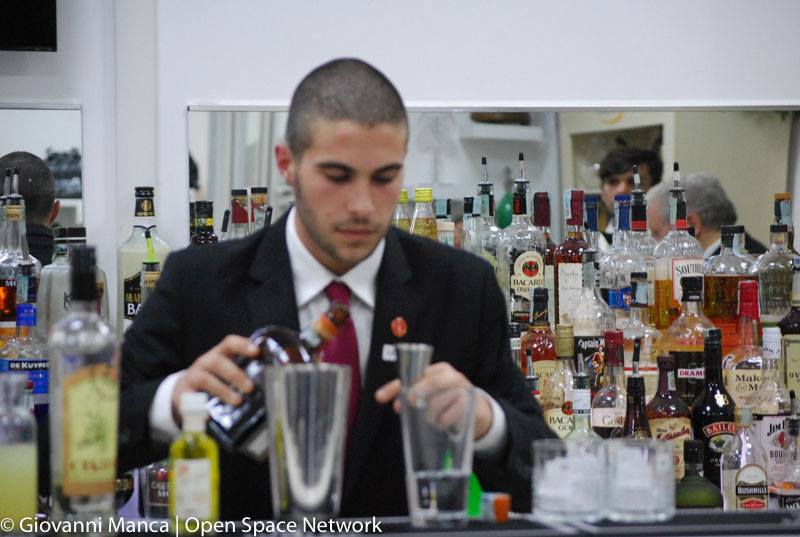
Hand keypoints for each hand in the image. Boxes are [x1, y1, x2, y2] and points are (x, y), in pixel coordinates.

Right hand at [171, 335, 260, 422]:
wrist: (184, 390)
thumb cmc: (214, 379)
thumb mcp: (227, 370)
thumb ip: (246, 371)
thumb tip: (274, 378)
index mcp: (219, 354)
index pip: (230, 343)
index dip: (242, 345)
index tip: (256, 351)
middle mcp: (206, 362)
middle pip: (218, 362)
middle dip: (235, 374)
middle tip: (250, 388)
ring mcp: (193, 377)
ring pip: (206, 380)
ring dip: (223, 390)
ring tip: (237, 401)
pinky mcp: (184, 394)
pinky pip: (192, 400)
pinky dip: (201, 408)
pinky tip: (209, 416)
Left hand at [374, 362, 493, 438]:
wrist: (478, 411)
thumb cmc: (450, 401)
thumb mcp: (433, 395)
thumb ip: (415, 396)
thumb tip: (397, 404)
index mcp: (439, 370)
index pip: (414, 374)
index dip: (395, 385)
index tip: (380, 397)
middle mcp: (451, 376)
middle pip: (430, 381)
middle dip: (414, 393)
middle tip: (400, 406)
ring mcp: (463, 389)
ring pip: (440, 399)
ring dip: (429, 413)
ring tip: (429, 419)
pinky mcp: (471, 404)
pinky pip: (451, 414)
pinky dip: (443, 421)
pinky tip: (442, 423)